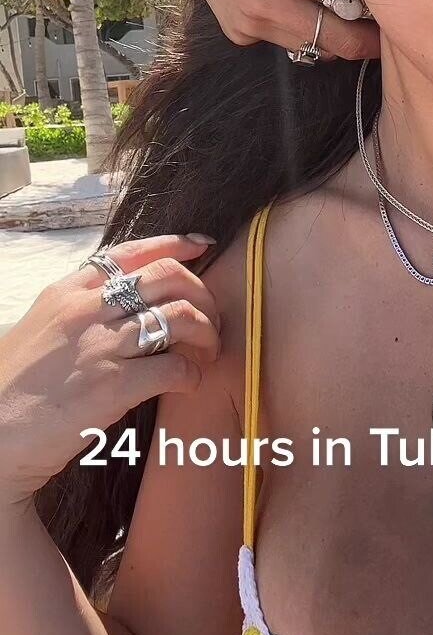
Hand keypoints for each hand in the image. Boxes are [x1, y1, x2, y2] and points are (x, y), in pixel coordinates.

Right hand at [0, 235, 220, 509]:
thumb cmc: (12, 390)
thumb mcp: (38, 329)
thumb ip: (75, 313)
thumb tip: (118, 309)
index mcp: (66, 292)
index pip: (131, 252)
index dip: (175, 244)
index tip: (204, 247)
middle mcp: (86, 310)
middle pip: (168, 277)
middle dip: (202, 293)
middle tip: (211, 318)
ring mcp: (101, 346)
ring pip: (180, 315)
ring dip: (207, 331)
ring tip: (208, 351)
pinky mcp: (113, 386)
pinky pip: (175, 367)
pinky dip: (193, 374)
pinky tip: (189, 384)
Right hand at [174, 0, 380, 61]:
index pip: (350, 1)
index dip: (374, 9)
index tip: (390, 12)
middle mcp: (270, 3)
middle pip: (337, 42)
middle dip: (364, 44)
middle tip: (380, 42)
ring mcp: (251, 22)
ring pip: (310, 48)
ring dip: (329, 38)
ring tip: (341, 23)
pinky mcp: (238, 33)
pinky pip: (280, 41)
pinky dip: (294, 29)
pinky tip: (291, 8)